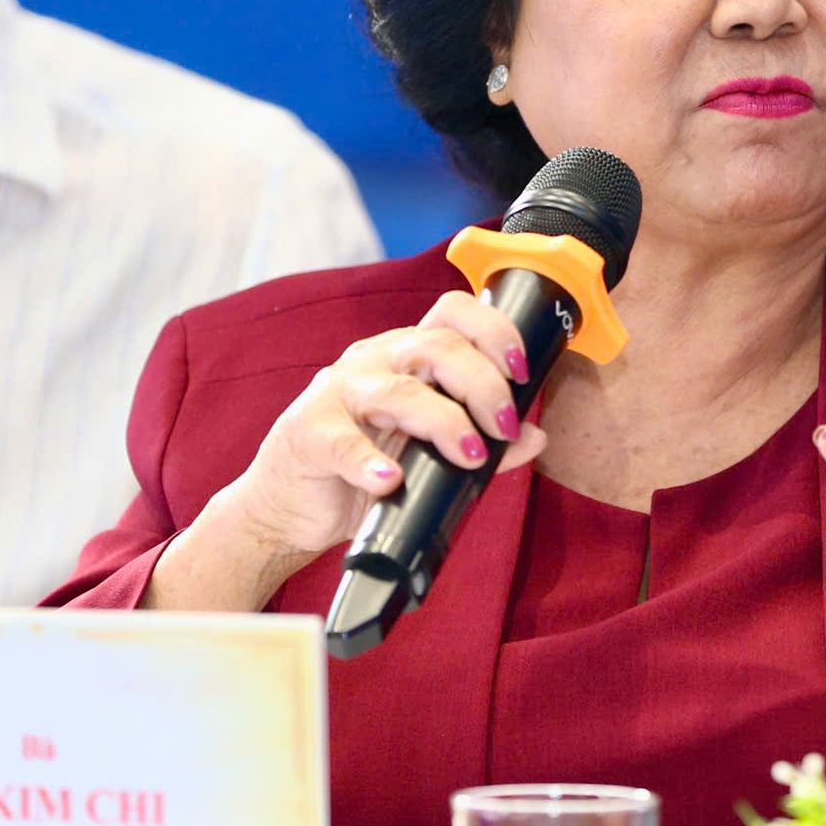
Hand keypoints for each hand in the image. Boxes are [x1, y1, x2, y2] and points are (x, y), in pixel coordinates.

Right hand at [220, 290, 552, 563]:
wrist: (288, 509)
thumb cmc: (362, 473)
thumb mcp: (427, 458)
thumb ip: (480, 444)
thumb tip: (536, 436)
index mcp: (405, 356)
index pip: (453, 316)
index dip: (495, 332)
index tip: (523, 374)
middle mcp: (373, 363)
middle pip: (436, 347)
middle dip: (482, 384)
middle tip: (504, 427)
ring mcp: (337, 394)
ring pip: (398, 391)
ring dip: (442, 421)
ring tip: (468, 454)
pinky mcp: (307, 433)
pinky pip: (343, 442)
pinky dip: (369, 462)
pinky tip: (390, 481)